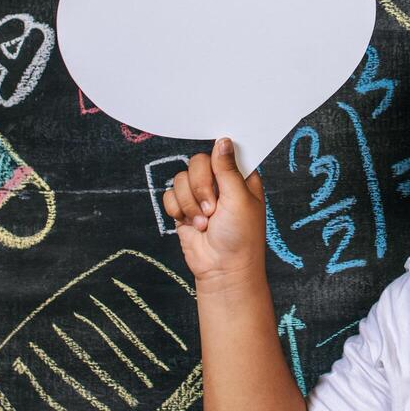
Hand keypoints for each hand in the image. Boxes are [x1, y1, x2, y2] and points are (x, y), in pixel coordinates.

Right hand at [162, 137, 267, 283]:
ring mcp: (200, 195)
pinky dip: (177, 210)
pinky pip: (169, 194)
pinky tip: (191, 224)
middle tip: (212, 208)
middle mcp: (219, 183)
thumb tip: (223, 140)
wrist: (221, 269)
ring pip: (180, 178)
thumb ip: (227, 169)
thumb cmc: (240, 237)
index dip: (217, 158)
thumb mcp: (239, 198)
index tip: (217, 172)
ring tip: (205, 222)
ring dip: (190, 203)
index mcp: (240, 177)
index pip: (224, 151)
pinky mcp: (184, 208)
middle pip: (197, 162)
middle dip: (201, 187)